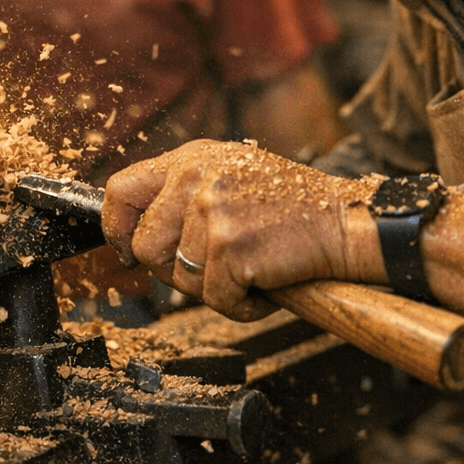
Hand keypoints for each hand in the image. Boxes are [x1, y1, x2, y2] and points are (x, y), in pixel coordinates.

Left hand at [102, 139, 381, 319]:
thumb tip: (136, 238)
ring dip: (215, 289)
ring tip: (250, 268)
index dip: (117, 228)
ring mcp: (212, 210)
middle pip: (145, 246)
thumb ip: (185, 194)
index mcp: (192, 158)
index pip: (121, 190)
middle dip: (174, 271)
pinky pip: (216, 300)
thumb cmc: (293, 208)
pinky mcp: (231, 246)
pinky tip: (266, 283)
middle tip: (216, 268)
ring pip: (180, 279)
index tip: (128, 251)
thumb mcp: (232, 176)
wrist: (347, 221)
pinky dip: (242, 306)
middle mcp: (196, 177)